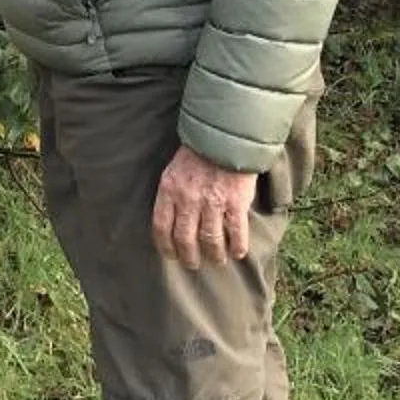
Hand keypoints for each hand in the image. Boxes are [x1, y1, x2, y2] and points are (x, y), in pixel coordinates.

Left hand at [151, 145, 258, 269]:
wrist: (227, 135)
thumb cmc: (198, 153)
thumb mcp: (174, 170)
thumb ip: (172, 194)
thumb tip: (171, 220)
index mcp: (170, 189)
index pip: (161, 227)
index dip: (165, 247)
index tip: (171, 255)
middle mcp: (189, 199)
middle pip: (185, 239)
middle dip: (189, 257)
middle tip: (193, 264)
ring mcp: (213, 202)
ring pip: (211, 240)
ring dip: (214, 255)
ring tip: (217, 260)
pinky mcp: (236, 203)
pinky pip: (236, 233)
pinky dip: (237, 247)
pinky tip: (237, 253)